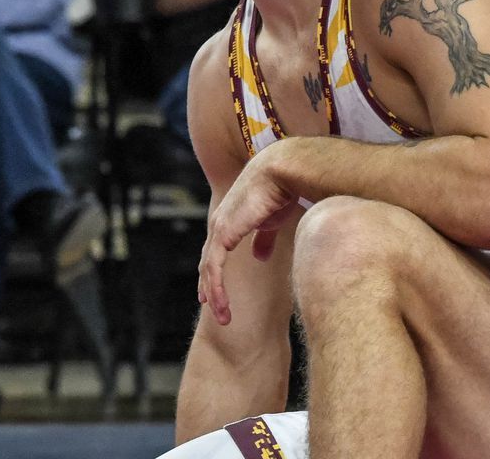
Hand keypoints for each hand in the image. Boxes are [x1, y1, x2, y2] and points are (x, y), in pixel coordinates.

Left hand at [198, 140, 301, 325]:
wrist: (282, 172)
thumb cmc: (280, 192)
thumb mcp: (271, 221)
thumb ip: (263, 239)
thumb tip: (259, 257)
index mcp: (228, 220)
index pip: (214, 251)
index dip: (212, 271)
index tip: (212, 292)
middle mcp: (219, 224)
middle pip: (207, 262)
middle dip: (209, 286)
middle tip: (214, 308)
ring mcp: (219, 228)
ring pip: (209, 269)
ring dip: (214, 295)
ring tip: (224, 316)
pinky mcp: (224, 233)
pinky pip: (214, 267)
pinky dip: (216, 287)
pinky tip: (220, 302)